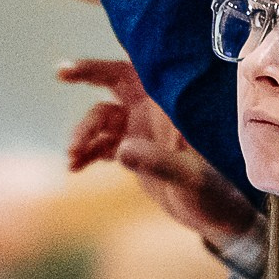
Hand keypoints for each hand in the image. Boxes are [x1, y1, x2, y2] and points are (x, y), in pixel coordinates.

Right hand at [61, 58, 262, 249]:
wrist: (216, 218)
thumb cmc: (215, 193)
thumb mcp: (191, 179)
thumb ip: (159, 163)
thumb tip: (121, 151)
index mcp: (173, 106)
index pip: (140, 71)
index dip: (111, 60)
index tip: (80, 61)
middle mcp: (155, 111)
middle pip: (115, 81)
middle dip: (87, 74)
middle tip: (61, 74)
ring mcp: (141, 130)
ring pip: (102, 118)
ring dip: (84, 132)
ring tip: (73, 156)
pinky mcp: (133, 151)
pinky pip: (101, 145)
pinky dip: (86, 154)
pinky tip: (74, 168)